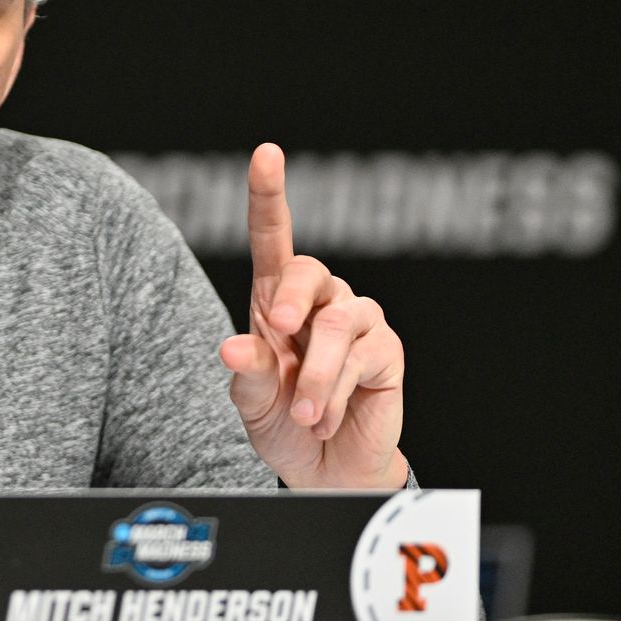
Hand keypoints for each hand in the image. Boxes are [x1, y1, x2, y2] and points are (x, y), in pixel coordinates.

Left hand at [219, 144, 408, 488]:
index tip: (267, 153)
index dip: (269, 194)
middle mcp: (318, 300)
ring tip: (305, 411)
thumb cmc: (282, 421)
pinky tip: (327, 416)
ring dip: (317, 373)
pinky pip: (364, 357)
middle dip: (291, 298)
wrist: (323, 468)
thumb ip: (248, 372)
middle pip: (308, 269)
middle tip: (280, 330)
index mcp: (274, 297)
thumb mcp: (251, 400)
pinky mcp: (386, 350)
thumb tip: (234, 347)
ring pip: (338, 323)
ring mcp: (356, 321)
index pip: (273, 236)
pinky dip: (339, 392)